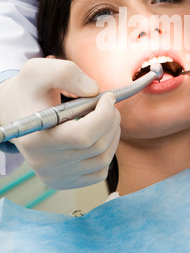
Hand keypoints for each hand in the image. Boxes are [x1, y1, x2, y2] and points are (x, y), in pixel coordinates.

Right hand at [0, 58, 120, 188]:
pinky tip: (98, 135)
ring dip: (112, 134)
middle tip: (109, 103)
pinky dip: (106, 152)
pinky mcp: (62, 181)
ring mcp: (53, 175)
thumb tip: (94, 90)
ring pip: (102, 161)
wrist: (14, 112)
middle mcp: (43, 162)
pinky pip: (99, 173)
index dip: (104, 115)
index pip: (83, 135)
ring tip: (106, 117)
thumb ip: (67, 73)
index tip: (108, 97)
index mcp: (36, 137)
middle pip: (96, 147)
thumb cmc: (28, 90)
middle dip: (111, 120)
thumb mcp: (39, 71)